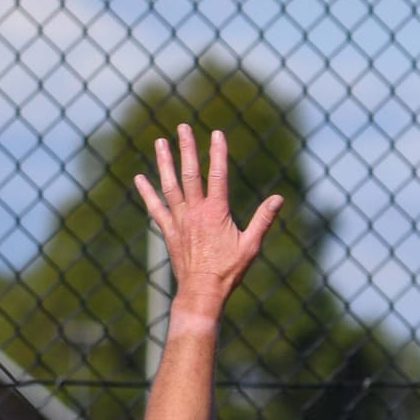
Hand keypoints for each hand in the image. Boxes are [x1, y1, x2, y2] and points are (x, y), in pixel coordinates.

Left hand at [132, 124, 283, 312]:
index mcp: (216, 212)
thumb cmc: (230, 270)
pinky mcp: (169, 231)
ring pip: (169, 185)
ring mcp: (179, 220)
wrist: (202, 291)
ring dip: (164, 162)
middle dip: (186, 149)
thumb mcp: (251, 244)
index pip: (217, 175)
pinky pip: (156, 207)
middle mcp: (195, 211)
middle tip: (183, 128)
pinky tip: (140, 177)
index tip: (216, 133)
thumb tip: (278, 199)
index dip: (217, 153)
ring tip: (160, 142)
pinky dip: (147, 192)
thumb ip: (263, 219)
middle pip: (189, 174)